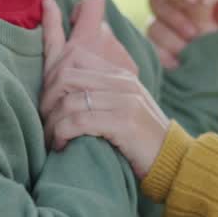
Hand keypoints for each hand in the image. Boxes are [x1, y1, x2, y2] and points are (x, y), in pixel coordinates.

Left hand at [40, 0, 169, 176]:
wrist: (174, 161)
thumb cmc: (140, 139)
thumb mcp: (123, 107)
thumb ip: (100, 93)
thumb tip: (64, 91)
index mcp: (119, 74)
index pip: (76, 55)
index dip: (50, 74)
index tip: (44, 101)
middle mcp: (122, 82)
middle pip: (66, 75)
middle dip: (46, 100)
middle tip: (43, 121)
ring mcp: (125, 101)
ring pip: (70, 101)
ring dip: (52, 123)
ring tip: (50, 138)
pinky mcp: (124, 123)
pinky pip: (80, 121)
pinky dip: (63, 133)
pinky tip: (61, 146)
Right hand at [146, 0, 217, 68]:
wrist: (208, 85)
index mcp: (186, 2)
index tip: (195, 5)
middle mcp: (166, 13)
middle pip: (156, 0)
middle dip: (175, 17)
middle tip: (194, 34)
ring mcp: (155, 31)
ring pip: (153, 25)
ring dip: (171, 39)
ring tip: (186, 52)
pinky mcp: (148, 49)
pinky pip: (149, 46)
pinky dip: (163, 54)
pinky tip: (176, 64)